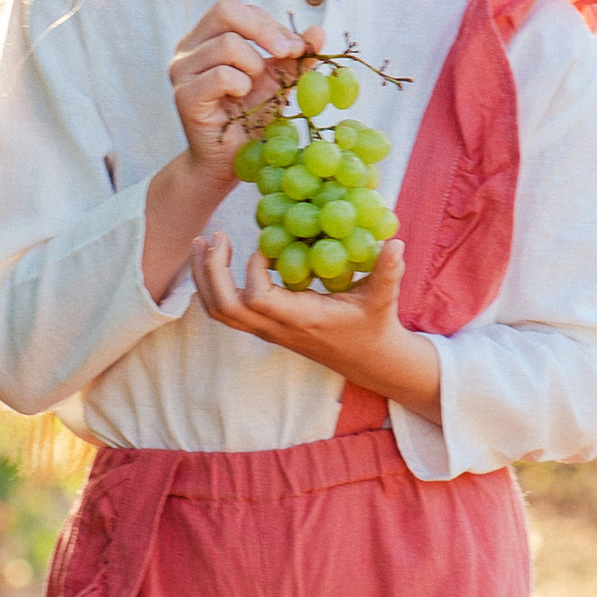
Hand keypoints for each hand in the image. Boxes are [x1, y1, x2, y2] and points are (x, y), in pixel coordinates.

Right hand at [167, 0, 300, 170]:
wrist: (228, 161)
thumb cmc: (248, 117)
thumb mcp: (277, 81)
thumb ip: (294, 56)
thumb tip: (318, 32)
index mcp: (205, 37)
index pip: (236, 8)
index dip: (270, 23)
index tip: (296, 47)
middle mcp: (187, 48)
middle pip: (225, 10)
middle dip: (265, 30)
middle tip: (288, 53)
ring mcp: (181, 70)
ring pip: (227, 45)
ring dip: (254, 68)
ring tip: (251, 90)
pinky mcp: (184, 95)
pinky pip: (222, 76)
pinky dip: (241, 86)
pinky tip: (239, 101)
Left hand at [189, 230, 442, 419]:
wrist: (368, 360)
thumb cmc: (374, 325)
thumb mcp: (383, 298)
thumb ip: (388, 271)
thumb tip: (395, 242)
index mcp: (303, 320)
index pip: (258, 301)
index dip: (251, 273)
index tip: (263, 247)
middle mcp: (277, 329)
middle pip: (226, 308)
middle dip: (212, 272)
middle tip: (214, 236)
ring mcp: (267, 331)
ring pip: (219, 312)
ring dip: (204, 277)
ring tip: (201, 243)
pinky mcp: (264, 328)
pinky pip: (226, 312)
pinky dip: (212, 286)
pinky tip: (214, 260)